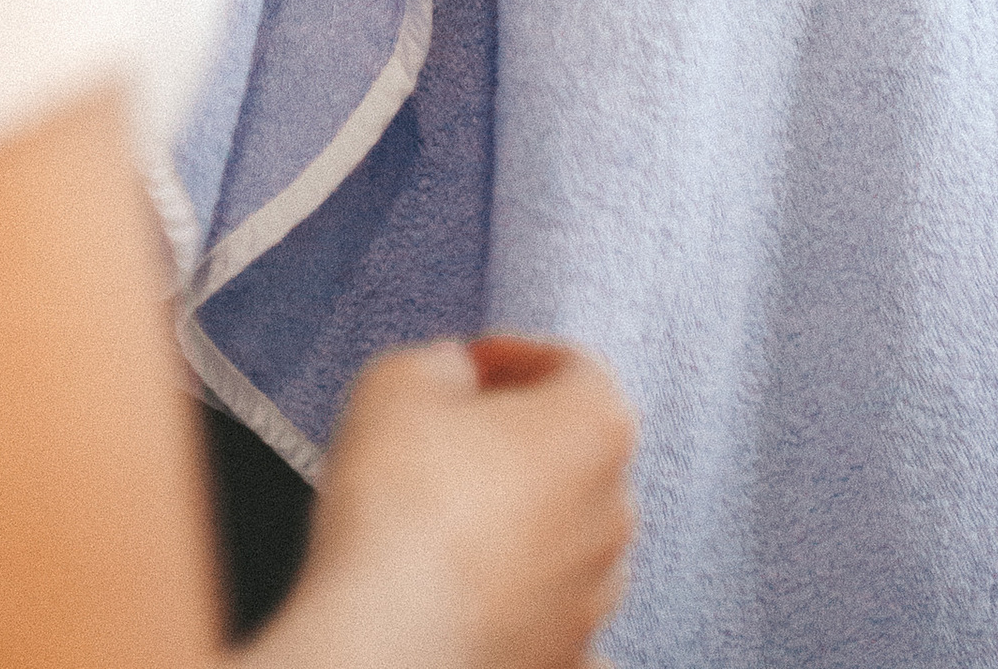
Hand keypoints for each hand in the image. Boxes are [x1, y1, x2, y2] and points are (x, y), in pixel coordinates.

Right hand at [271, 336, 635, 668]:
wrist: (385, 638)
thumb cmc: (399, 510)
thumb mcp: (401, 378)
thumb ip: (446, 363)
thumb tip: (454, 376)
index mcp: (595, 427)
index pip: (572, 368)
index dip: (512, 359)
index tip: (471, 368)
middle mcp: (612, 513)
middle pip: (574, 454)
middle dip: (517, 440)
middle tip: (451, 439)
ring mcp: (593, 596)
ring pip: (564, 538)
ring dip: (518, 520)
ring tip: (443, 518)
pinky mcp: (565, 656)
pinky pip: (550, 617)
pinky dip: (522, 605)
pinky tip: (474, 595)